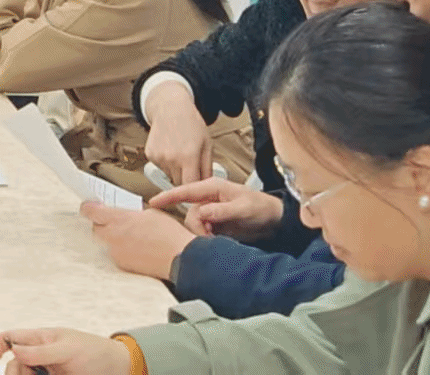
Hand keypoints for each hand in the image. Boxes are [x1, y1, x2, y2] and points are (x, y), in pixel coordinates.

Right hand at [0, 329, 132, 374]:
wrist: (118, 370)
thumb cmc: (95, 351)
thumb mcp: (68, 349)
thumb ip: (41, 351)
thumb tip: (14, 349)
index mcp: (40, 340)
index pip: (11, 338)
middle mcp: (40, 357)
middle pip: (14, 364)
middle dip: (13, 371)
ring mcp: (47, 372)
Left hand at [80, 201, 193, 280]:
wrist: (181, 258)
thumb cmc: (169, 235)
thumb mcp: (149, 213)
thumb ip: (131, 213)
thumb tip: (124, 214)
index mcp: (118, 219)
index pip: (90, 211)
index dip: (88, 207)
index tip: (90, 205)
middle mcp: (112, 236)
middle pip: (95, 228)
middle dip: (102, 224)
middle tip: (114, 222)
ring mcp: (116, 253)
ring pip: (105, 243)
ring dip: (112, 238)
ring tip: (129, 237)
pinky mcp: (123, 265)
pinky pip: (115, 255)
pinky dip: (121, 251)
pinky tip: (135, 249)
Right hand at [142, 82, 212, 185]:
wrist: (170, 109)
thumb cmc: (191, 124)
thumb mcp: (207, 145)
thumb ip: (208, 168)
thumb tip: (207, 186)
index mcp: (188, 157)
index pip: (191, 186)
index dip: (196, 192)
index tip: (199, 194)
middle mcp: (171, 159)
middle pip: (179, 184)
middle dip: (186, 179)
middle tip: (192, 167)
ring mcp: (158, 157)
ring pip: (170, 176)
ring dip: (176, 171)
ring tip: (180, 154)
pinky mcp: (150, 155)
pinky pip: (161, 167)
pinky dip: (166, 163)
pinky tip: (170, 150)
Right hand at [151, 178, 284, 242]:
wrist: (276, 221)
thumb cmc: (262, 208)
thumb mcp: (244, 208)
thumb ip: (222, 210)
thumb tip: (202, 213)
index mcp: (213, 187)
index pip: (185, 190)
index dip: (168, 196)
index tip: (153, 202)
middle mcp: (209, 198)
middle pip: (190, 213)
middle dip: (196, 227)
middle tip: (210, 238)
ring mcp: (212, 211)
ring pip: (195, 224)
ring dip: (202, 235)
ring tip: (218, 241)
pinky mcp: (215, 224)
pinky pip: (202, 231)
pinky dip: (207, 239)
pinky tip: (217, 242)